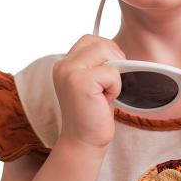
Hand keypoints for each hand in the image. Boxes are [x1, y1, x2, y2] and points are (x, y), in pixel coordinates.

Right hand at [53, 34, 124, 150]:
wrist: (85, 141)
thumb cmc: (93, 112)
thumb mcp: (94, 80)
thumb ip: (98, 62)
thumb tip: (118, 50)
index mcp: (64, 63)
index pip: (91, 39)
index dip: (107, 51)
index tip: (109, 72)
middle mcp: (62, 65)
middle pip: (100, 43)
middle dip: (114, 60)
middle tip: (110, 84)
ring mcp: (69, 72)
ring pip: (107, 52)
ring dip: (115, 74)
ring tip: (105, 92)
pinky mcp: (80, 82)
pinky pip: (112, 72)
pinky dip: (115, 87)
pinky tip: (104, 101)